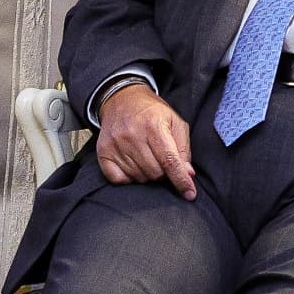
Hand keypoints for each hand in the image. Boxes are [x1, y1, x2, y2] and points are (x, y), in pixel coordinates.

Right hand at [92, 82, 197, 197]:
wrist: (122, 99)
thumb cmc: (152, 112)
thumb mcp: (175, 122)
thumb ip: (183, 149)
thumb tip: (188, 174)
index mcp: (154, 126)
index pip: (169, 160)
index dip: (181, 180)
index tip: (189, 194)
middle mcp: (132, 135)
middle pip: (155, 173)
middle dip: (163, 172)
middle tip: (160, 159)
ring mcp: (116, 144)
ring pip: (139, 178)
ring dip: (147, 174)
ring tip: (146, 157)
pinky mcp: (103, 152)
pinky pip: (119, 179)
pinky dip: (129, 178)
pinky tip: (133, 165)